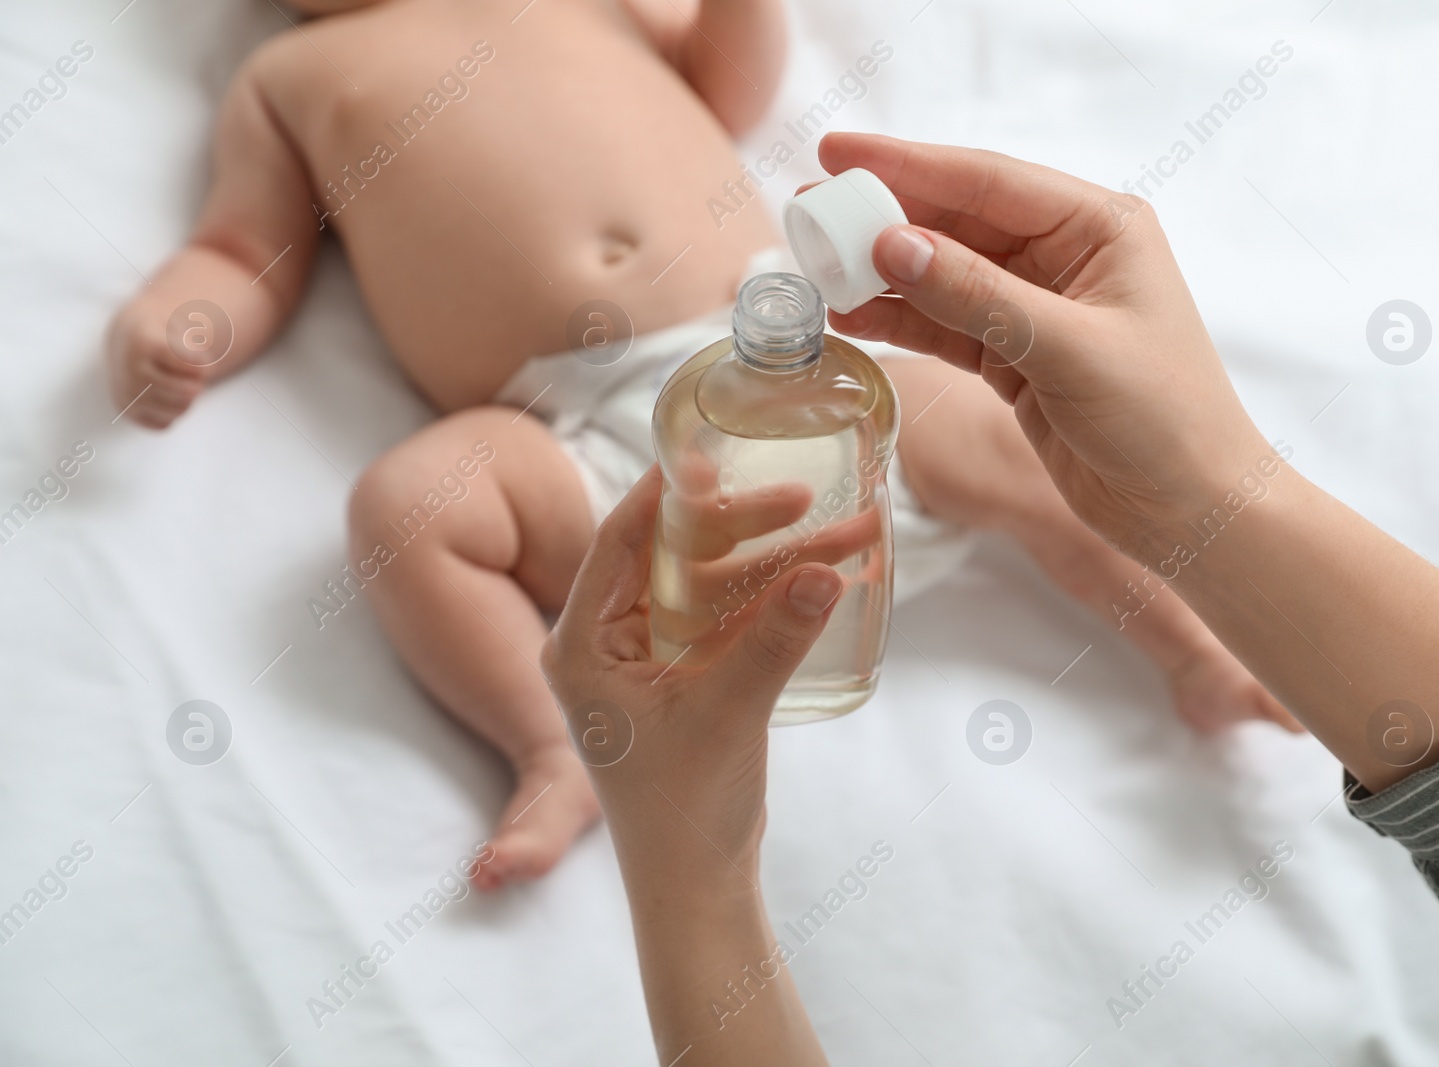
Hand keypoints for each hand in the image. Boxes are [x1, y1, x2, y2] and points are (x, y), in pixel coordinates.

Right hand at [105, 303, 210, 428]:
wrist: (125, 343)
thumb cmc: (161, 335)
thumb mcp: (177, 327)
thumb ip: (195, 347)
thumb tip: (204, 372)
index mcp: (143, 344)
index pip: (184, 363)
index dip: (201, 364)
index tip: (203, 361)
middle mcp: (131, 370)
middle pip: (185, 391)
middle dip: (198, 386)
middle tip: (198, 380)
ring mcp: (127, 393)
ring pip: (177, 410)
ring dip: (189, 402)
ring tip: (186, 388)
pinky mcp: (128, 411)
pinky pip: (164, 424)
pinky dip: (173, 414)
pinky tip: (170, 399)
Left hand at [540, 465, 843, 885]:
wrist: (697, 884)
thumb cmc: (683, 809)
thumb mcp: (726, 713)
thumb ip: (773, 640)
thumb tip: (824, 572)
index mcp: (582, 643)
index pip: (617, 540)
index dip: (665, 491)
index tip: (710, 451)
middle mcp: (608, 640)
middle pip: (676, 555)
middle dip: (744, 525)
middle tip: (800, 496)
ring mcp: (651, 658)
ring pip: (714, 585)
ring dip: (777, 561)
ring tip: (845, 530)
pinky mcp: (690, 677)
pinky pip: (732, 618)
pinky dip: (777, 598)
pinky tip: (830, 572)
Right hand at [817, 132, 1273, 560]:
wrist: (1189, 511)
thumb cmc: (1162, 419)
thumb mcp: (1068, 348)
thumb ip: (978, 295)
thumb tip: (893, 244)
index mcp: (1099, 227)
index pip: (988, 181)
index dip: (908, 164)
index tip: (838, 153)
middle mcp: (1065, 256)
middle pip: (957, 221)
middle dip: (883, 215)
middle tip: (810, 209)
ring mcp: (1036, 307)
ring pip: (943, 274)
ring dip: (882, 271)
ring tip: (815, 263)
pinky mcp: (1016, 357)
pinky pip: (945, 326)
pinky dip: (900, 320)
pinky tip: (852, 313)